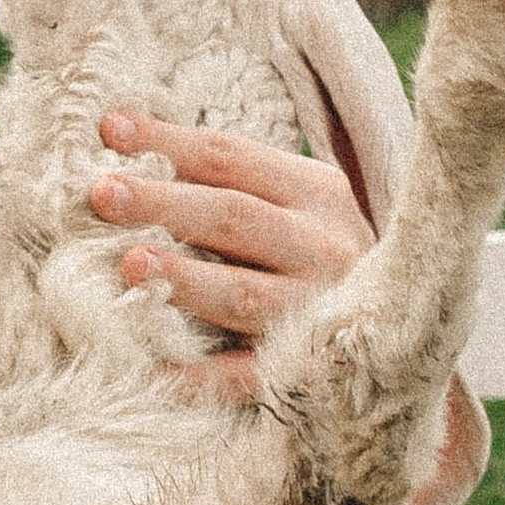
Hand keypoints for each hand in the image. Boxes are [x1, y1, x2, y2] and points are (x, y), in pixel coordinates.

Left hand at [87, 111, 373, 400]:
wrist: (401, 325)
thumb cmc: (311, 252)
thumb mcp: (292, 201)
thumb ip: (227, 181)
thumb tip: (122, 149)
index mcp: (315, 192)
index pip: (231, 157)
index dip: (168, 141)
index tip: (107, 130)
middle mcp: (322, 246)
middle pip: (233, 217)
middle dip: (165, 203)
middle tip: (103, 194)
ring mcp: (318, 309)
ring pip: (243, 293)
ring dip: (185, 279)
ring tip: (130, 265)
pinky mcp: (307, 372)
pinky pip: (246, 374)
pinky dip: (198, 375)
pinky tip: (149, 366)